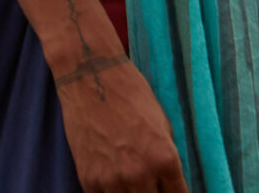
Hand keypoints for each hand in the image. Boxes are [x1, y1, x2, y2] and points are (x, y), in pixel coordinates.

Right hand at [54, 50, 185, 192]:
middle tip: (151, 184)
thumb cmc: (129, 93)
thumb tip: (168, 182)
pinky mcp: (89, 180)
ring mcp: (113, 180)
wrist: (89, 76)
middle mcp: (140, 175)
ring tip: (131, 182)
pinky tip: (113, 181)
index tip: (170, 189)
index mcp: (165, 159)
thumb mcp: (162, 125)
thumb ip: (167, 158)